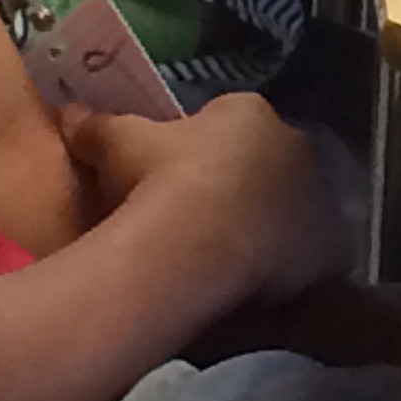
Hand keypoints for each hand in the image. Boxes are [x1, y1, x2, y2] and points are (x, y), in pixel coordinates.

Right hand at [61, 96, 350, 305]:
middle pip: (271, 168)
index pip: (235, 128)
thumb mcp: (120, 145)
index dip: (208, 160)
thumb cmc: (158, 180)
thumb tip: (67, 111)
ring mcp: (320, 193)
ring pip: (297, 210)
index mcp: (250, 112)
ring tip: (234, 263)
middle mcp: (295, 143)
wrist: (194, 240)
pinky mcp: (333, 242)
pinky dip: (299, 270)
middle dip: (247, 192)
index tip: (181, 188)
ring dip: (275, 228)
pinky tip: (265, 289)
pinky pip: (319, 256)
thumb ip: (98, 125)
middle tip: (208, 230)